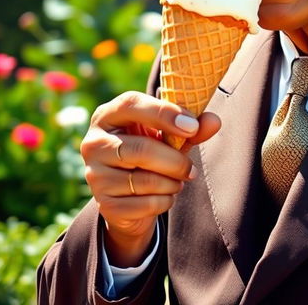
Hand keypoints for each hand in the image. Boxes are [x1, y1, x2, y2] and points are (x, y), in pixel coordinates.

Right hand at [80, 91, 220, 266]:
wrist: (130, 194)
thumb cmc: (152, 149)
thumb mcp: (171, 134)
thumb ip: (192, 126)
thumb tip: (214, 121)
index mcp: (108, 115)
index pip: (132, 104)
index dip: (164, 113)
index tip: (193, 126)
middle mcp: (94, 142)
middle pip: (141, 150)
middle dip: (175, 161)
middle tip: (192, 169)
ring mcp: (95, 174)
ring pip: (144, 180)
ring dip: (172, 182)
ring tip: (178, 180)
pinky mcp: (104, 203)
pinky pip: (144, 204)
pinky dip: (165, 201)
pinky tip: (166, 195)